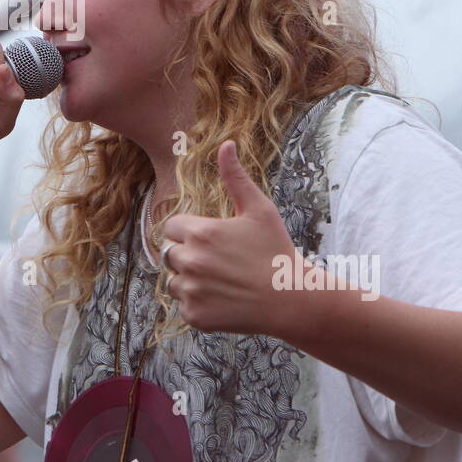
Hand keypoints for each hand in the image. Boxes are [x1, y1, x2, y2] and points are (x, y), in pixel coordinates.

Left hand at [160, 140, 309, 338]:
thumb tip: (226, 144)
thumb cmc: (276, 250)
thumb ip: (235, 177)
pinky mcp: (195, 316)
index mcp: (200, 233)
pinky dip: (199, 304)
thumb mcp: (258, 209)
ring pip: (174, 281)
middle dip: (188, 255)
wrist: (292, 299)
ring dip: (190, 280)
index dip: (190, 232)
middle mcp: (190, 261)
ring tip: (223, 281)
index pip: (172, 227)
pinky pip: (184, 305)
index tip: (213, 240)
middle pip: (170, 254)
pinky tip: (224, 299)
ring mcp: (191, 291)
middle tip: (221, 262)